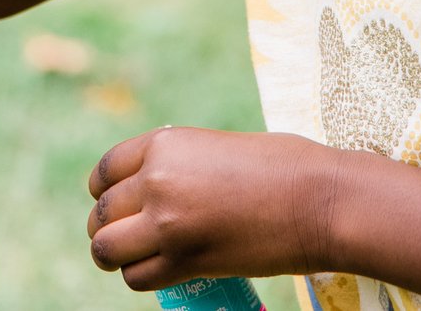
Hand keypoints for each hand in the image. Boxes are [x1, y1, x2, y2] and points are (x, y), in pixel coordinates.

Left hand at [87, 126, 337, 291]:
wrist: (319, 201)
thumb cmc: (283, 167)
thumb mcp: (217, 147)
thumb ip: (179, 164)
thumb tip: (155, 186)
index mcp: (165, 144)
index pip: (106, 171)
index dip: (102, 191)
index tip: (110, 203)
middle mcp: (157, 181)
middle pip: (102, 213)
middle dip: (107, 226)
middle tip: (125, 235)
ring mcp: (168, 224)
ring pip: (107, 249)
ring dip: (115, 255)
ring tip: (129, 256)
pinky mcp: (186, 262)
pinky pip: (137, 277)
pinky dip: (142, 277)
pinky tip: (158, 271)